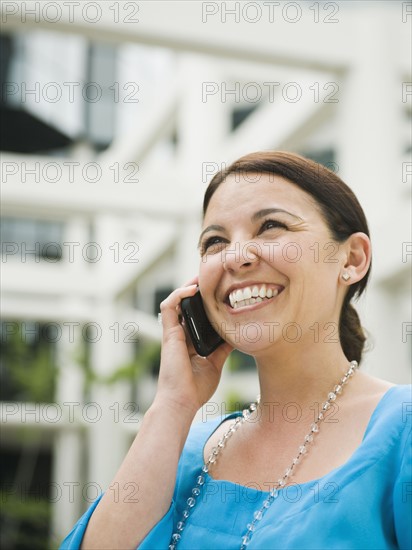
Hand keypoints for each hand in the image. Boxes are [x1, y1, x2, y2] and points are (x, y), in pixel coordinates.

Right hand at [155, 277, 232, 416]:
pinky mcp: (168, 333)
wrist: (182, 402)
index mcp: (189, 341)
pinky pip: (168, 307)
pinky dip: (179, 295)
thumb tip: (237, 335)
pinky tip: (192, 290)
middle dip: (197, 290)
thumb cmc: (196, 388)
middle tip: (212, 278)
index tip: (219, 291)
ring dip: (187, 287)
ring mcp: (172, 333)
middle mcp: (180, 334)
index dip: (204, 303)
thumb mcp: (216, 363)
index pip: (195, 315)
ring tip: (202, 278)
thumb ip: (223, 348)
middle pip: (186, 305)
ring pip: (176, 301)